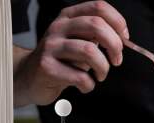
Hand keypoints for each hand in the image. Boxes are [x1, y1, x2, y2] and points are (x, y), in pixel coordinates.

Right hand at [14, 1, 128, 105]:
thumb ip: (95, 36)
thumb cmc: (60, 61)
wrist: (29, 77)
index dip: (117, 22)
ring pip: (90, 51)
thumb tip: (121, 39)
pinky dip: (89, 85)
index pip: (98, 7)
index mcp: (69, 17)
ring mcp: (51, 46)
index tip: (124, 38)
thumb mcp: (77, 41)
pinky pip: (80, 76)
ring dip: (103, 68)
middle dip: (115, 46)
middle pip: (96, 26)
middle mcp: (59, 27)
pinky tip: (85, 85)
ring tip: (100, 75)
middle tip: (116, 60)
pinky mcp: (47, 67)